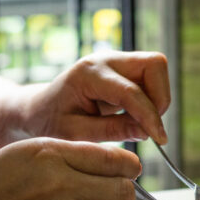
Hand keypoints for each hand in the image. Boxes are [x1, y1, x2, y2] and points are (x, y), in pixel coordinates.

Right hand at [0, 137, 140, 199]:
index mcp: (53, 154)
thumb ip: (67, 154)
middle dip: (125, 196)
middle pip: (125, 191)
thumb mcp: (25, 154)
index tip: (126, 173)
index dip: (129, 168)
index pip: (117, 159)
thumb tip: (110, 162)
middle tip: (112, 198)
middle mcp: (61, 183)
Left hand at [21, 51, 170, 144]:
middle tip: (148, 126)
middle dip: (160, 98)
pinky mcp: (123, 69)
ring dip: (157, 98)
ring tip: (137, 123)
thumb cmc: (50, 123)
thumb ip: (110, 131)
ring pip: (156, 69)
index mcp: (88, 74)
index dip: (150, 116)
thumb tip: (146, 132)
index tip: (159, 139)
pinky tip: (133, 117)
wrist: (39, 110)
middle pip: (154, 64)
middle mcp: (105, 60)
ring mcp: (116, 61)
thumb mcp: (75, 134)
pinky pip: (151, 78)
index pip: (131, 91)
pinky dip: (152, 98)